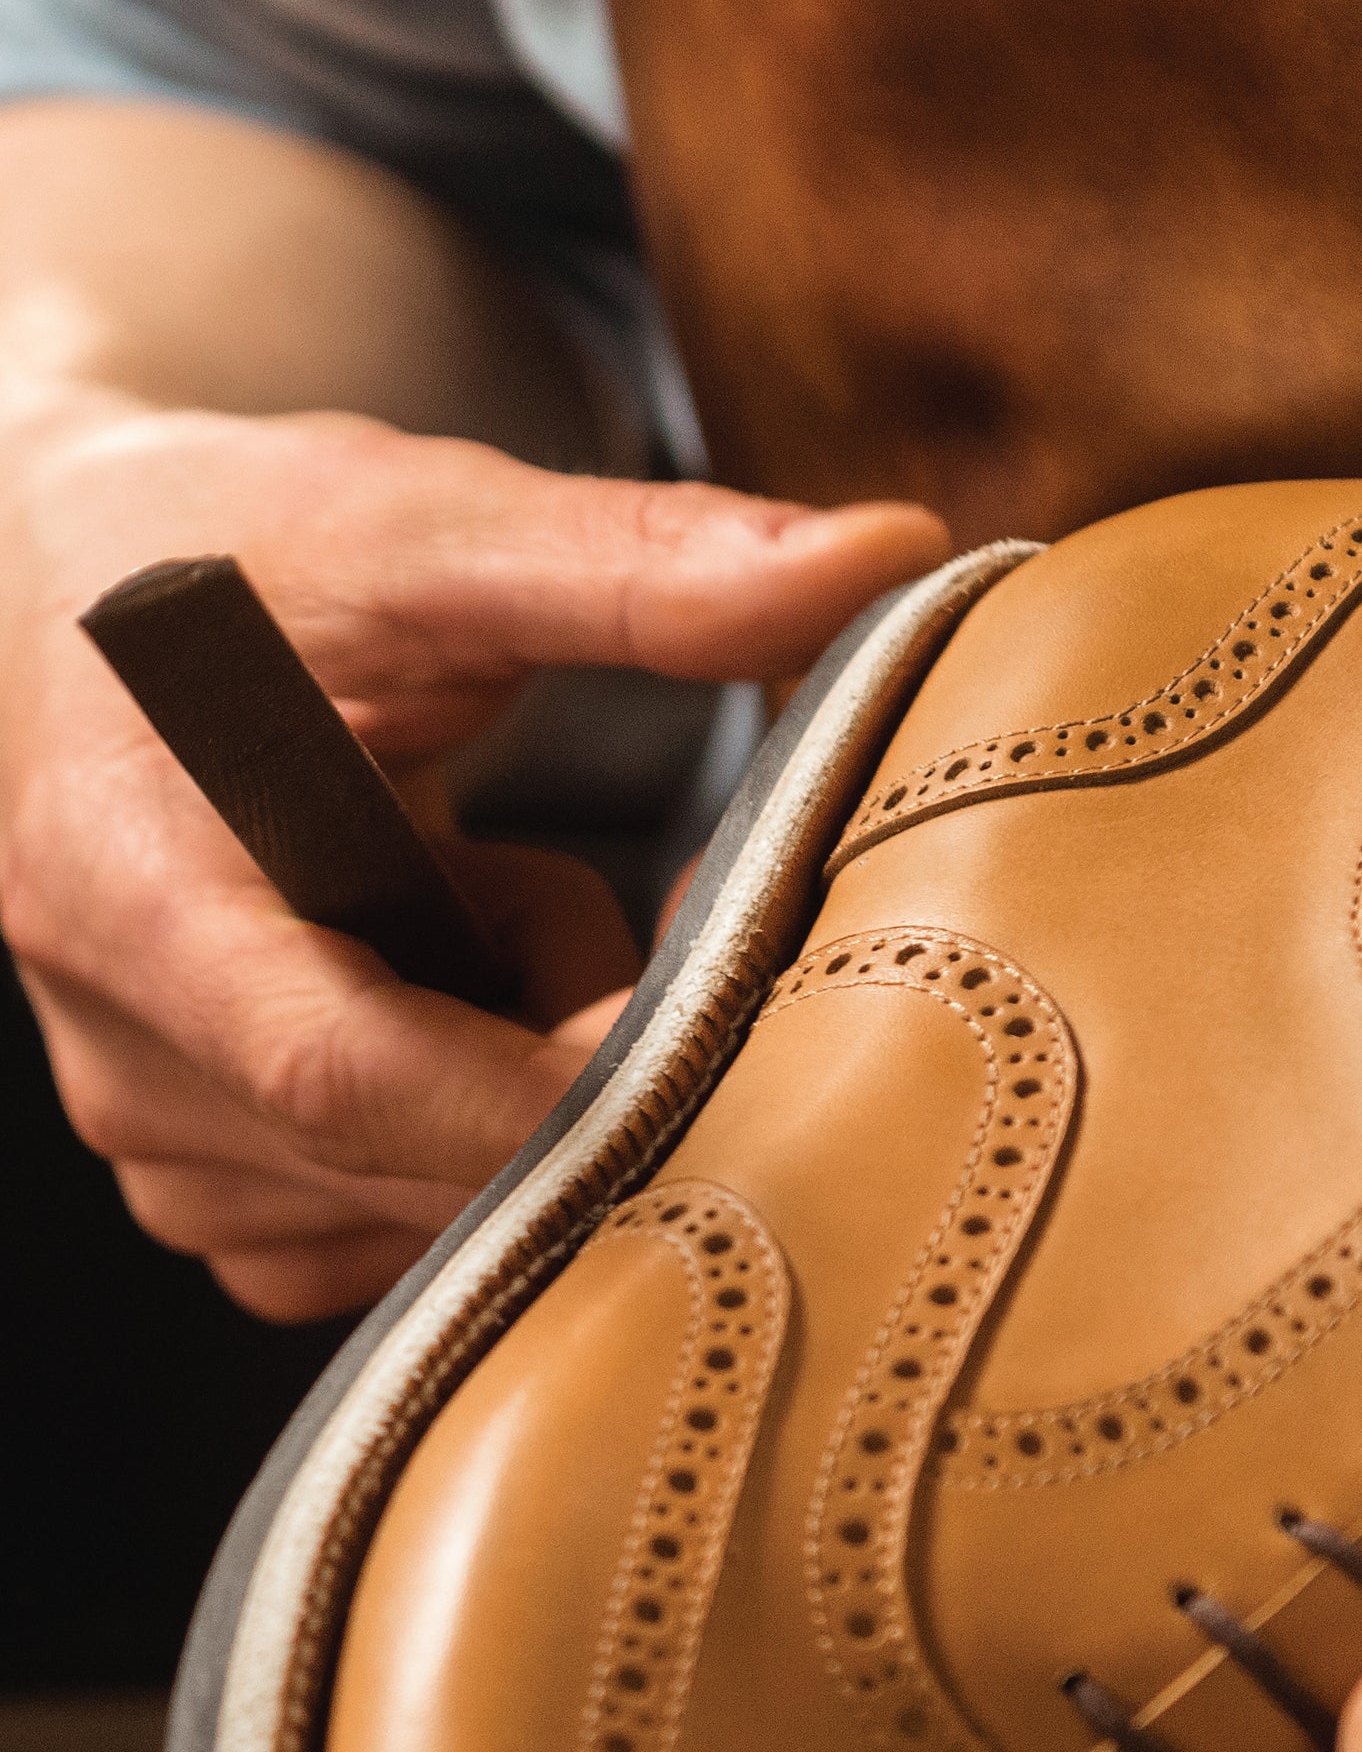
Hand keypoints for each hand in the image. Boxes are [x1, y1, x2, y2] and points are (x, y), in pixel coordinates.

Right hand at [0, 385, 945, 1317]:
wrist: (68, 601)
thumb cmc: (230, 550)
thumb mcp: (422, 524)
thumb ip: (642, 564)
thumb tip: (889, 553)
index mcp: (130, 893)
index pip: (350, 1078)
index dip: (557, 1086)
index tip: (717, 1007)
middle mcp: (124, 1057)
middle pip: (422, 1168)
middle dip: (597, 1070)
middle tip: (684, 913)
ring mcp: (163, 1146)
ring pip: (437, 1214)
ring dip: (537, 1080)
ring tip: (494, 892)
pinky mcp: (214, 1187)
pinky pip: (409, 1227)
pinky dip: (484, 1124)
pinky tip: (457, 980)